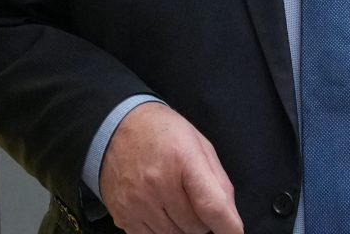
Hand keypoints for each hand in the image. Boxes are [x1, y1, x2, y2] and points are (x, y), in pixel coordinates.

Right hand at [99, 102, 242, 233]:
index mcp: (182, 159)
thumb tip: (232, 222)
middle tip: (192, 199)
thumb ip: (219, 183)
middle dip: (201, 219)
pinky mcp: (123, 215)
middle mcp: (157, 184)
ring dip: (182, 226)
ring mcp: (137, 202)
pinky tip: (160, 211)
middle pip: (195, 227)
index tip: (234, 233)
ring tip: (174, 202)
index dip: (228, 228)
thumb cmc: (163, 134)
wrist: (115, 127)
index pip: (212, 207)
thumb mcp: (199, 145)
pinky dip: (163, 231)